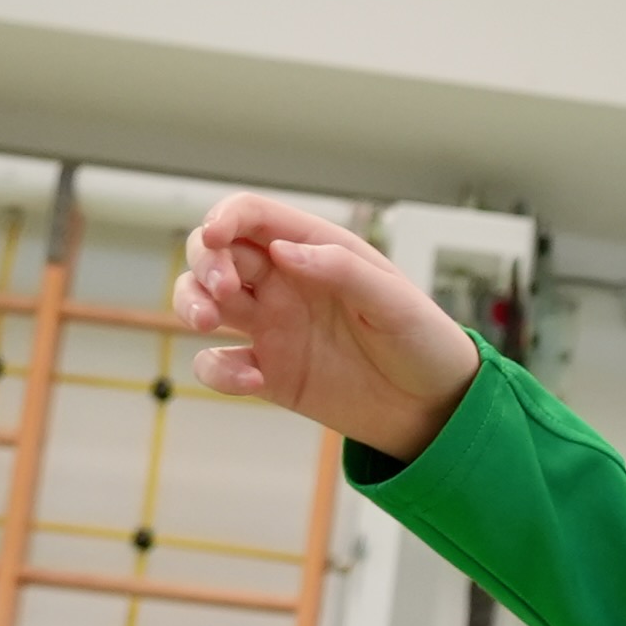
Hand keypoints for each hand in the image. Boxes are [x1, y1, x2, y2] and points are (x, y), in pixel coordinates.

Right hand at [174, 192, 480, 463]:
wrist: (435, 408)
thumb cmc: (423, 343)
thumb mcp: (394, 301)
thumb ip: (342, 270)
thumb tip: (284, 251)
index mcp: (314, 250)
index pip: (252, 217)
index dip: (224, 218)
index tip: (215, 237)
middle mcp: (284, 282)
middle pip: (215, 253)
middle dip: (204, 263)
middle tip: (222, 291)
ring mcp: (271, 327)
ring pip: (203, 300)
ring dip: (190, 303)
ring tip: (207, 323)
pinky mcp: (268, 374)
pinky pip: (220, 364)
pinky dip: (219, 370)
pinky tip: (252, 379)